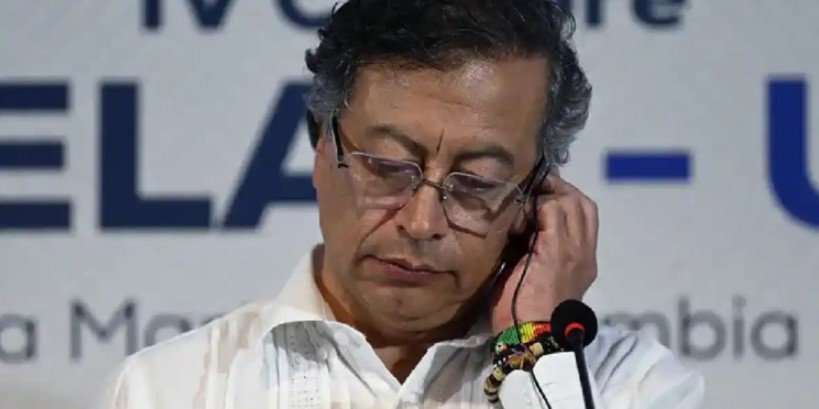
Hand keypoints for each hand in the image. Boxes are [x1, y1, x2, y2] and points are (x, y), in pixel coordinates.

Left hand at [490, 172, 598, 333]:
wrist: (532, 338)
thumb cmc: (525, 314)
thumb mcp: (535, 276)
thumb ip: (534, 250)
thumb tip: (518, 227)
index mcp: (583, 262)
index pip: (584, 216)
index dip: (562, 199)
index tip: (538, 195)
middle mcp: (585, 253)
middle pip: (582, 203)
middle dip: (557, 189)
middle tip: (532, 188)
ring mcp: (574, 250)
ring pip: (570, 202)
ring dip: (546, 194)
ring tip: (525, 197)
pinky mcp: (557, 250)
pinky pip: (552, 210)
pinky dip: (535, 205)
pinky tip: (519, 212)